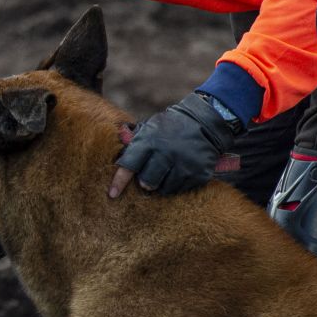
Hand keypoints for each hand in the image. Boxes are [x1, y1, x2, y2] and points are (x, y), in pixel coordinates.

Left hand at [109, 93, 240, 197]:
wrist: (204, 123)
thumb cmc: (170, 127)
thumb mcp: (150, 127)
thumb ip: (134, 141)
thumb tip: (118, 147)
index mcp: (150, 141)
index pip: (129, 165)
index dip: (119, 181)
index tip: (112, 194)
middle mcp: (166, 154)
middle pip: (146, 182)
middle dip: (145, 181)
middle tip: (148, 176)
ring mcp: (183, 165)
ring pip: (163, 189)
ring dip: (161, 184)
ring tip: (165, 171)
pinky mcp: (198, 175)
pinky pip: (180, 189)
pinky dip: (176, 184)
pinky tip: (179, 171)